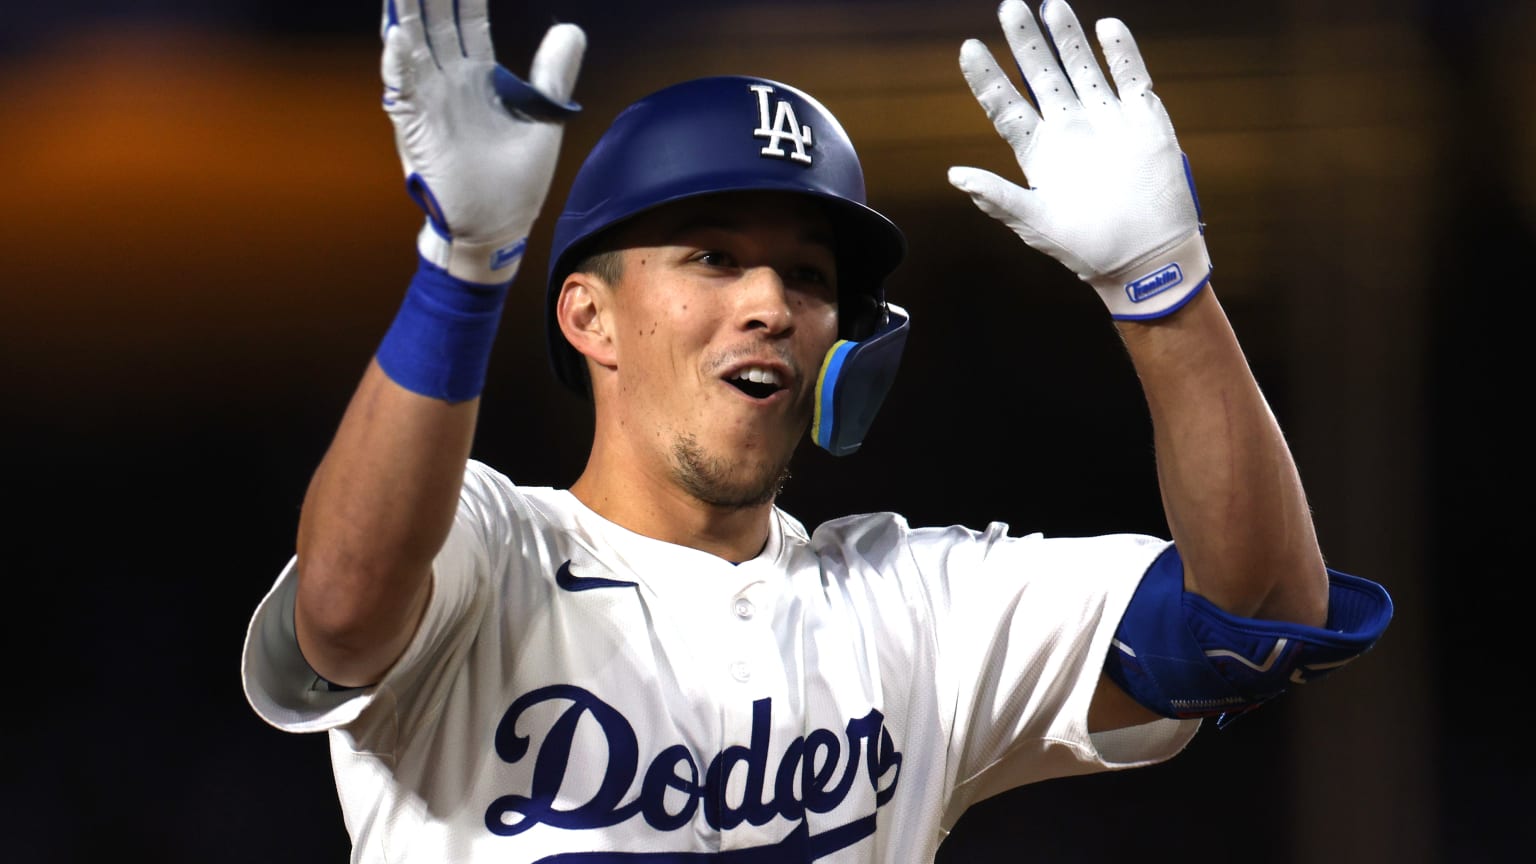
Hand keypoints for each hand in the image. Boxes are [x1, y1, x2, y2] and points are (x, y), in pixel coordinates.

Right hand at [380, 0, 584, 283]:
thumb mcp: (542, 117)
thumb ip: (553, 72)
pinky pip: (402, 92)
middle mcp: (449, 82)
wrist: (501, 227)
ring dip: (405, 14)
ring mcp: (430, 103)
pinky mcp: (418, 130)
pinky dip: (398, 64)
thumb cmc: (517, 179)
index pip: (468, 18)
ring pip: (412, 46)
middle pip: (435, 21)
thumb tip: (571, 28)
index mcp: (480, 76)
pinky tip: (397, 36)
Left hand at [948, 0, 1208, 318]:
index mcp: (1040, 153)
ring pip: (1084, 68)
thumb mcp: (1034, 223)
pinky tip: (1106, 27)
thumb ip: (996, 197)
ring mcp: (1107, 122)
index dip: (987, 77)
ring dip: (1068, 37)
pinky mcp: (1144, 121)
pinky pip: (1132, 77)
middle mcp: (1070, 131)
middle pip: (1042, 76)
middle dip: (1026, 42)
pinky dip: (1121, 53)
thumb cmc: (1086, 247)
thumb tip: (954, 175)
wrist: (1146, 259)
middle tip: (1009, 6)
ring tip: (1051, 5)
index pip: (1006, 106)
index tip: (969, 47)